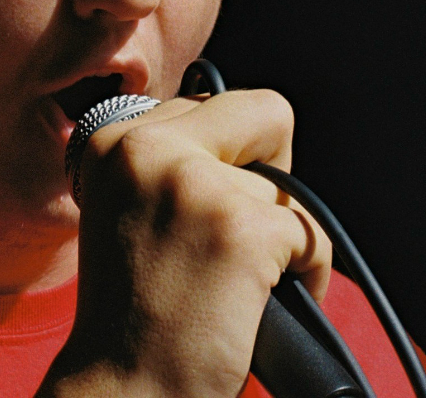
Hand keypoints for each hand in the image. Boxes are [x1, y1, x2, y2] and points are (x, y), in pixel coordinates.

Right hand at [44, 88, 330, 397]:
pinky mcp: (242, 232)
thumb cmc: (131, 321)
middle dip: (274, 167)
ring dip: (279, 242)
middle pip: (263, 111)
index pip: (211, 104)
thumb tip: (247, 144)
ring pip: (287, 189)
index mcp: (112, 140)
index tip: (212, 209)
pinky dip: (310, 276)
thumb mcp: (126, 211)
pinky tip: (264, 310)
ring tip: (237, 291)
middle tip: (247, 228)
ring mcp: (196, 186)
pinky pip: (312, 235)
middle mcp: (148, 148)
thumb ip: (169, 164)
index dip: (228, 159)